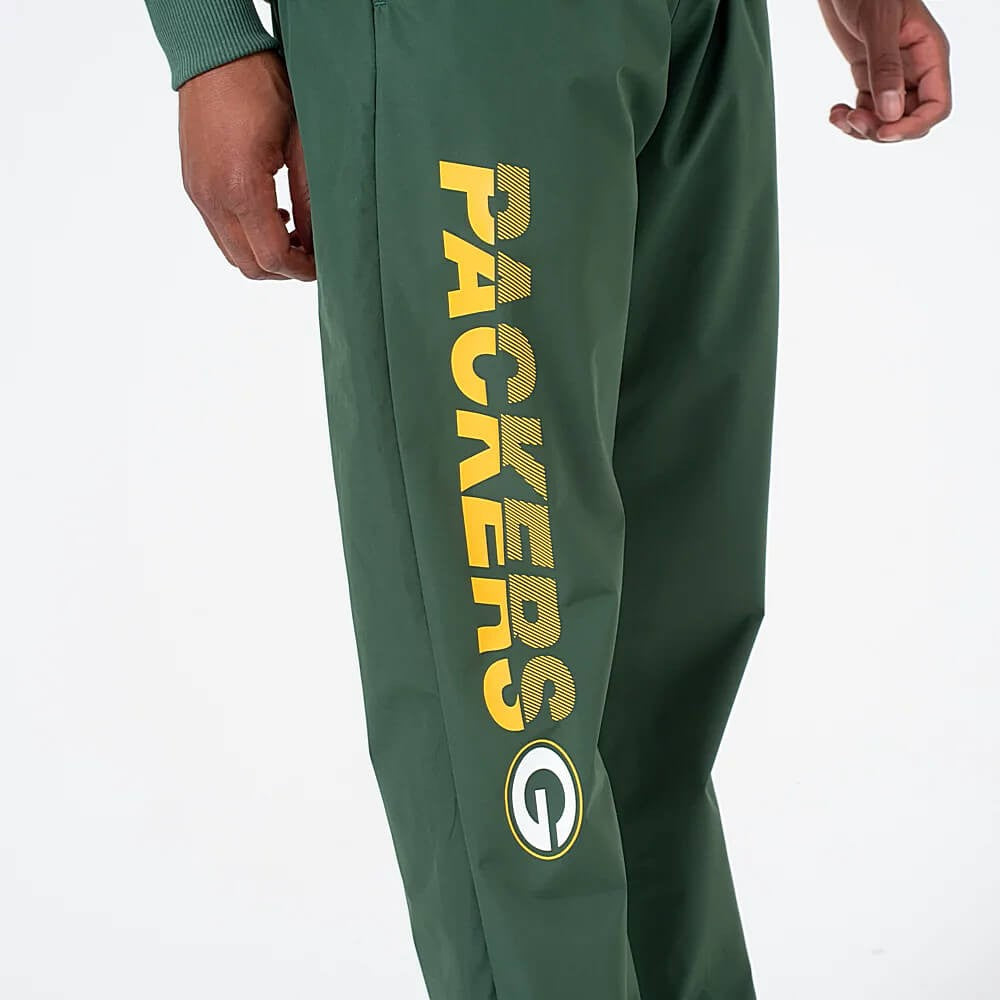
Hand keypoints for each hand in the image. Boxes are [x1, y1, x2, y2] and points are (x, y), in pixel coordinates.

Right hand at [179, 51, 314, 279]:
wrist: (215, 53)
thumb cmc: (260, 87)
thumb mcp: (301, 144)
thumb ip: (311, 199)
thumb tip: (320, 240)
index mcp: (240, 188)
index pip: (272, 256)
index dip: (301, 269)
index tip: (322, 265)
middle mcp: (212, 197)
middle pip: (249, 265)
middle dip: (283, 269)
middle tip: (310, 255)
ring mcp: (198, 193)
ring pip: (232, 253)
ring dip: (263, 254)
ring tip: (293, 235)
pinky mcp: (193, 185)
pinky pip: (219, 231)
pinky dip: (245, 237)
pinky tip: (271, 215)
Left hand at [819, 0, 951, 141]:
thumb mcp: (879, 23)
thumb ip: (885, 67)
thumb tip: (891, 111)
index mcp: (929, 55)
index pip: (936, 105)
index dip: (912, 126)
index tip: (883, 131)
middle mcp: (914, 69)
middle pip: (909, 119)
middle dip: (882, 129)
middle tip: (854, 119)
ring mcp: (892, 75)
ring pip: (887, 120)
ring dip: (862, 128)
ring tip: (840, 116)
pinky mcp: (869, 77)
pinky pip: (867, 110)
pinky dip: (850, 119)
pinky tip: (835, 112)